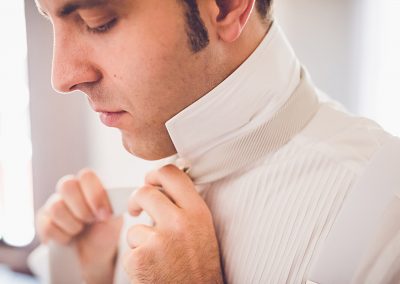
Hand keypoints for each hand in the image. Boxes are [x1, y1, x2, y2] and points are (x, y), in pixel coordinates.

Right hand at [36, 169, 122, 283]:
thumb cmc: (104, 231)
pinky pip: (48, 226)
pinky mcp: (43, 221)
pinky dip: (63, 237)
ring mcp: (53, 204)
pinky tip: (69, 238)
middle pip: (66, 185)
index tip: (104, 214)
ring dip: (73, 225)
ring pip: (56, 207)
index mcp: (89, 185)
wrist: (93, 255)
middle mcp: (69, 190)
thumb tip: (105, 206)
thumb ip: (111, 206)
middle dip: (82, 209)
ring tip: (80, 230)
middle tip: (91, 221)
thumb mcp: (114, 218)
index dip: (95, 194)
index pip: (86, 175)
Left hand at [123, 164, 223, 282]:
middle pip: (144, 192)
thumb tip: (161, 188)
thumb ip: (184, 206)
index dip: (154, 174)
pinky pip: (129, 250)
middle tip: (135, 210)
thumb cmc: (199, 266)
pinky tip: (152, 269)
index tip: (149, 182)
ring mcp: (159, 240)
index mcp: (197, 212)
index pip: (171, 174)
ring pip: (135, 226)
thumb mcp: (202, 229)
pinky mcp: (141, 258)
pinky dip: (136, 260)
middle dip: (135, 200)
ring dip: (139, 240)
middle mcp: (179, 222)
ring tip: (156, 256)